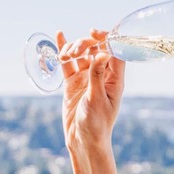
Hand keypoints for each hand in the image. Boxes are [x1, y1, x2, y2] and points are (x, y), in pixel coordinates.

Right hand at [58, 29, 125, 152]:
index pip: (115, 51)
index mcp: (114, 79)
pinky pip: (68, 64)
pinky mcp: (73, 84)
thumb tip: (102, 53)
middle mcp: (102, 76)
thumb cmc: (96, 124)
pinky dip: (64, 51)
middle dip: (85, 44)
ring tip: (65, 55)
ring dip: (73, 49)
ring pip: (81, 55)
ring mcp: (86, 79)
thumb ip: (96, 76)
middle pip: (96, 50)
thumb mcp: (96, 99)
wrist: (83, 141)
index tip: (93, 32)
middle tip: (75, 50)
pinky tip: (59, 37)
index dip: (106, 38)